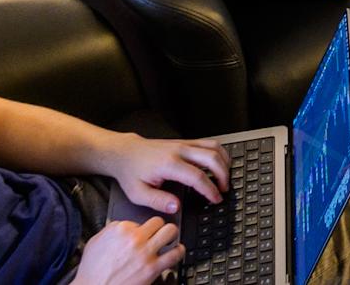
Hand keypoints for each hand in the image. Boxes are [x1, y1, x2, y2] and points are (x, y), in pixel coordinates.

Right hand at [75, 219, 182, 284]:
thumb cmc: (91, 271)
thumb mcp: (95, 242)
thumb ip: (111, 230)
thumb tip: (123, 226)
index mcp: (120, 229)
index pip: (139, 219)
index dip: (141, 227)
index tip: (141, 232)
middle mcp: (134, 238)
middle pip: (159, 221)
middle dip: (159, 227)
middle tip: (159, 232)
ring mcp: (145, 253)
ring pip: (170, 232)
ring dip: (171, 235)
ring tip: (171, 238)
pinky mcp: (152, 268)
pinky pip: (175, 255)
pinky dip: (179, 251)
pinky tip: (177, 251)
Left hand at [105, 135, 227, 215]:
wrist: (125, 152)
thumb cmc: (131, 172)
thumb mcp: (138, 193)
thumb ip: (158, 202)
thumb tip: (177, 207)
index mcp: (168, 164)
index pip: (198, 177)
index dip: (210, 190)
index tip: (216, 199)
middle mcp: (179, 151)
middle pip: (212, 158)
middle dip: (223, 175)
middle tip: (224, 189)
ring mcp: (184, 144)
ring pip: (214, 147)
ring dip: (224, 162)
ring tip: (224, 178)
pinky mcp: (186, 142)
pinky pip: (210, 143)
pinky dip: (220, 153)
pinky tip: (219, 165)